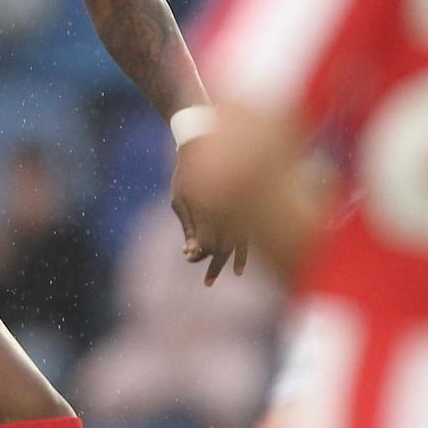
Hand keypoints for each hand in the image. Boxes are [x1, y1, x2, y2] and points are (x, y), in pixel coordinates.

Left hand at [171, 135, 249, 286]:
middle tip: (207, 283)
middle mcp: (229, 214)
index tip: (188, 257)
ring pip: (238, 245)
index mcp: (210, 210)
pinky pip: (248, 237)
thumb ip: (188, 226)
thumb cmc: (188, 172)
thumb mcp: (180, 199)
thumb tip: (191, 252)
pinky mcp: (246, 208)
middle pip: (224, 248)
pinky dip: (243, 254)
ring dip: (229, 263)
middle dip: (215, 265)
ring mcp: (240, 211)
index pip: (208, 244)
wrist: (209, 144)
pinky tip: (239, 269)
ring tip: (222, 279)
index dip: (199, 255)